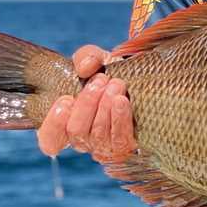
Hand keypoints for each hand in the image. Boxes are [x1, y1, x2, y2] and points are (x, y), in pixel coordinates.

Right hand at [35, 44, 206, 206]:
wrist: (155, 82)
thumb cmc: (118, 73)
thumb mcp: (100, 60)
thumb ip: (87, 57)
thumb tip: (87, 67)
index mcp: (73, 122)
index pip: (51, 140)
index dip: (53, 125)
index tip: (64, 100)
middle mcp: (88, 141)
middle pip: (76, 133)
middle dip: (86, 105)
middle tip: (101, 82)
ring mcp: (109, 148)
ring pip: (96, 138)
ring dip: (103, 110)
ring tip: (116, 85)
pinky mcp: (130, 149)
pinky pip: (120, 140)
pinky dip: (120, 118)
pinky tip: (124, 100)